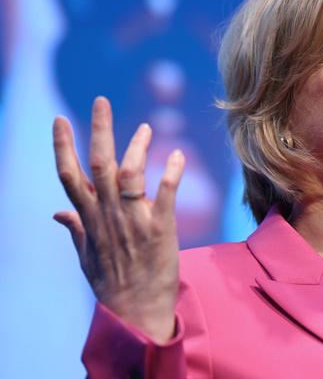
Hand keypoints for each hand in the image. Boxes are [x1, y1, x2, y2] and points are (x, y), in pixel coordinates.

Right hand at [53, 96, 184, 342]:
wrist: (136, 311)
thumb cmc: (111, 284)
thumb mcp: (85, 256)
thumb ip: (75, 229)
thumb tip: (57, 214)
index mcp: (89, 218)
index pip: (70, 175)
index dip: (63, 146)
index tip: (60, 120)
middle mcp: (108, 214)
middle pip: (99, 163)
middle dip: (99, 129)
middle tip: (101, 101)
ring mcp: (134, 220)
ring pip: (130, 173)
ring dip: (136, 147)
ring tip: (144, 127)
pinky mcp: (161, 228)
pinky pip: (166, 194)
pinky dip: (171, 172)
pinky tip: (176, 154)